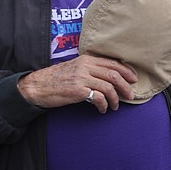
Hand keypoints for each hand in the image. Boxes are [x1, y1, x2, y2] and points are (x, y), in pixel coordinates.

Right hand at [17, 55, 137, 112]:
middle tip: (131, 95)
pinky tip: (103, 110)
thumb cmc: (56, 79)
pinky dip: (104, 105)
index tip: (133, 79)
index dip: (126, 71)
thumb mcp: (75, 68)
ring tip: (116, 106)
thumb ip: (90, 69)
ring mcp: (82, 78)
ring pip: (108, 87)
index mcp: (86, 59)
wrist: (36, 86)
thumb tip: (110, 77)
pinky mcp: (77, 90)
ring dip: (116, 99)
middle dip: (125, 86)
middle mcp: (85, 66)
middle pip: (114, 75)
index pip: (112, 63)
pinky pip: (98, 98)